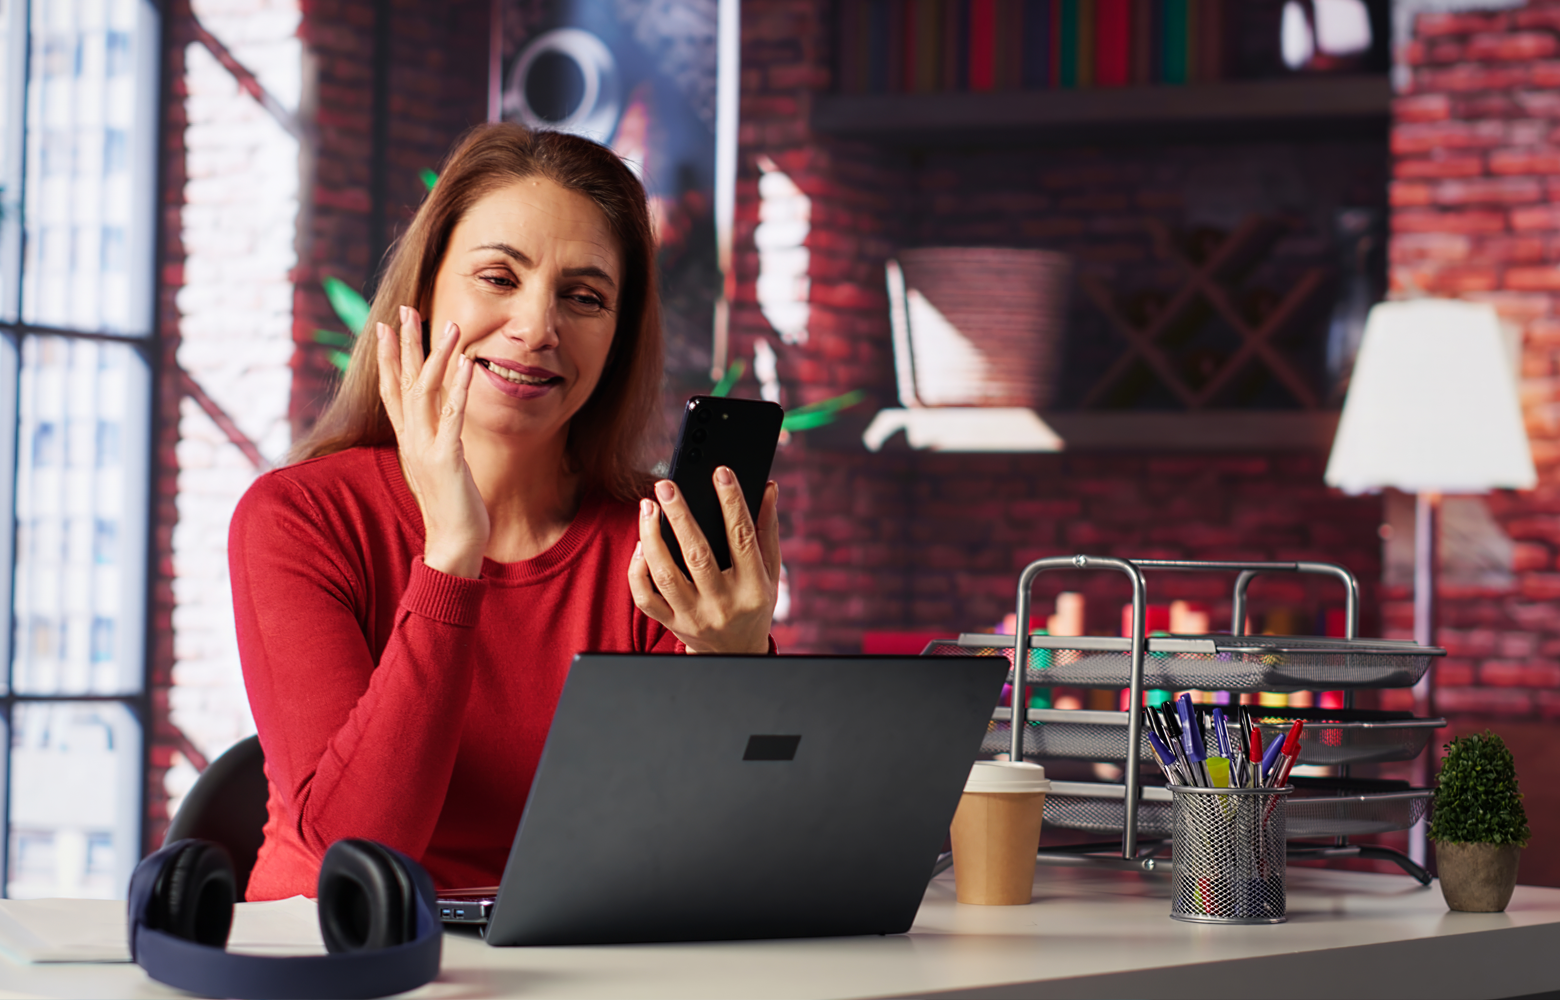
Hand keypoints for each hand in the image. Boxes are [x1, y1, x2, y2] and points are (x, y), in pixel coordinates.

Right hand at [377, 305, 487, 578]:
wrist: (454, 545)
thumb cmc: (452, 507)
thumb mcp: (439, 466)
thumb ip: (436, 440)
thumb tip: (440, 420)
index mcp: (408, 440)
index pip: (392, 390)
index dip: (389, 358)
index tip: (387, 326)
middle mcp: (411, 440)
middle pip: (402, 383)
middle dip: (404, 344)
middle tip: (405, 308)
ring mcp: (425, 449)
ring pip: (424, 392)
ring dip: (435, 356)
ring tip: (447, 324)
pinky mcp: (445, 460)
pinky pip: (452, 417)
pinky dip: (459, 388)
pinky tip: (468, 364)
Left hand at [628, 469, 778, 653]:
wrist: (734, 653)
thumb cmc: (754, 604)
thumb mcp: (770, 571)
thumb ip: (767, 529)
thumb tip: (768, 487)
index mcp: (753, 587)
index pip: (742, 538)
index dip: (732, 503)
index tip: (720, 473)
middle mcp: (723, 603)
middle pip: (697, 555)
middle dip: (680, 516)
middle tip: (665, 486)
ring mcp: (694, 616)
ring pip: (665, 574)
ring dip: (652, 537)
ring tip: (647, 507)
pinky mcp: (672, 624)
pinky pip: (646, 597)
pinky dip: (638, 569)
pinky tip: (641, 544)